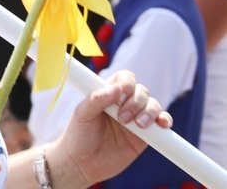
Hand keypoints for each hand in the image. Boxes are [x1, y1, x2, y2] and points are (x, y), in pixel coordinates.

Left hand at [47, 70, 171, 186]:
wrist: (83, 164)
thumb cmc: (78, 135)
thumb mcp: (82, 114)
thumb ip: (97, 98)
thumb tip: (117, 87)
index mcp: (108, 94)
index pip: (124, 79)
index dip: (127, 83)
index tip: (121, 95)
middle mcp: (123, 104)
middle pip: (141, 91)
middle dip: (135, 101)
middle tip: (122, 118)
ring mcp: (135, 119)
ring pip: (153, 105)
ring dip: (149, 111)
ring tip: (138, 124)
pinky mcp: (145, 137)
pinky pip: (161, 124)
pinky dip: (165, 121)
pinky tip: (162, 124)